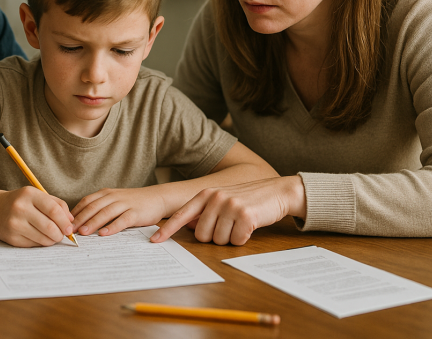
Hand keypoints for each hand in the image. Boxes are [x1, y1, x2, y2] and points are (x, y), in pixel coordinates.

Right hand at [0, 187, 73, 246]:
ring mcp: (14, 224)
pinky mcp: (11, 238)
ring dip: (52, 240)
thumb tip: (70, 220)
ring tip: (52, 236)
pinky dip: (41, 243)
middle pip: (50, 227)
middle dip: (60, 234)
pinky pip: (34, 245)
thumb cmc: (21, 202)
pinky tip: (39, 237)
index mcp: (29, 194)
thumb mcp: (37, 195)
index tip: (69, 228)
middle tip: (62, 235)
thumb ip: (57, 204)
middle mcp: (20, 208)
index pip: (53, 210)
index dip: (64, 221)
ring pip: (43, 238)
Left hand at [71, 187, 166, 236]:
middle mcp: (114, 197)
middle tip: (69, 230)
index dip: (75, 212)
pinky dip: (112, 227)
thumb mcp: (115, 201)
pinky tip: (104, 234)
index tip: (65, 223)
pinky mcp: (136, 213)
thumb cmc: (134, 202)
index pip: (86, 201)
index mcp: (106, 193)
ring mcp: (125, 204)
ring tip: (83, 232)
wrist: (158, 198)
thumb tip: (81, 221)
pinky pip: (122, 220)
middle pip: (93, 207)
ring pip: (105, 213)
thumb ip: (100, 207)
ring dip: (93, 223)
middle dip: (80, 219)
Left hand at [150, 176, 305, 244]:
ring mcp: (229, 205)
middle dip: (214, 237)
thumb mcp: (222, 200)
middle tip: (228, 227)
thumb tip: (186, 227)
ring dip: (230, 238)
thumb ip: (203, 212)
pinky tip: (249, 226)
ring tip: (239, 224)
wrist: (276, 191)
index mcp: (205, 195)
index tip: (155, 240)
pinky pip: (236, 240)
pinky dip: (243, 238)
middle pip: (201, 235)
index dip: (168, 229)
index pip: (181, 215)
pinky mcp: (245, 214)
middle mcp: (214, 198)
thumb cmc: (247, 199)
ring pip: (219, 240)